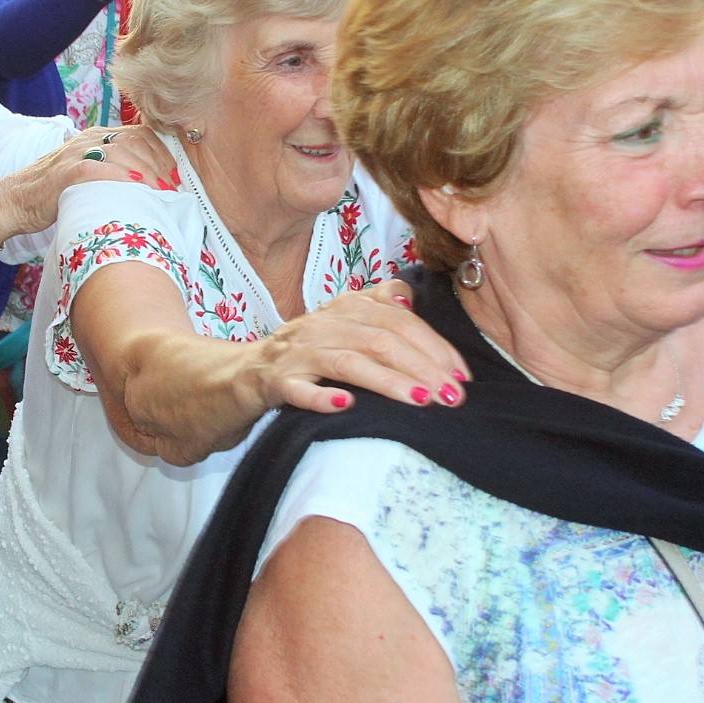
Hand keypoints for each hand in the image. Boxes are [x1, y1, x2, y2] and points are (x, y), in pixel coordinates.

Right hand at [0, 124, 174, 240]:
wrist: (14, 201)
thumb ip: (112, 171)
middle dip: (159, 165)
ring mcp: (76, 153)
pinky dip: (121, 177)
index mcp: (97, 137)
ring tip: (160, 193)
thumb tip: (147, 186)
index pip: (140, 134)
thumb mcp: (88, 174)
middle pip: (135, 142)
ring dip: (146, 173)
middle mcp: (89, 139)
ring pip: (121, 152)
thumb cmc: (55, 194)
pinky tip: (136, 190)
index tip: (175, 176)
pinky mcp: (66, 171)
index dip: (163, 154)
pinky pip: (98, 168)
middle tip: (172, 188)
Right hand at [248, 280, 469, 414]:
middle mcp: (324, 324)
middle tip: (452, 396)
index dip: (434, 346)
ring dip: (388, 381)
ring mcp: (298, 353)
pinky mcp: (274, 382)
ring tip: (421, 400)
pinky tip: (345, 406)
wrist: (242, 372)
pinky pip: (298, 388)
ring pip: (348, 362)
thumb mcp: (343, 321)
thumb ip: (377, 305)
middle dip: (423, 366)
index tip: (461, 375)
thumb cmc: (305, 351)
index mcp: (346, 307)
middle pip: (381, 339)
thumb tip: (410, 296)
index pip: (400, 320)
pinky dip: (321, 397)